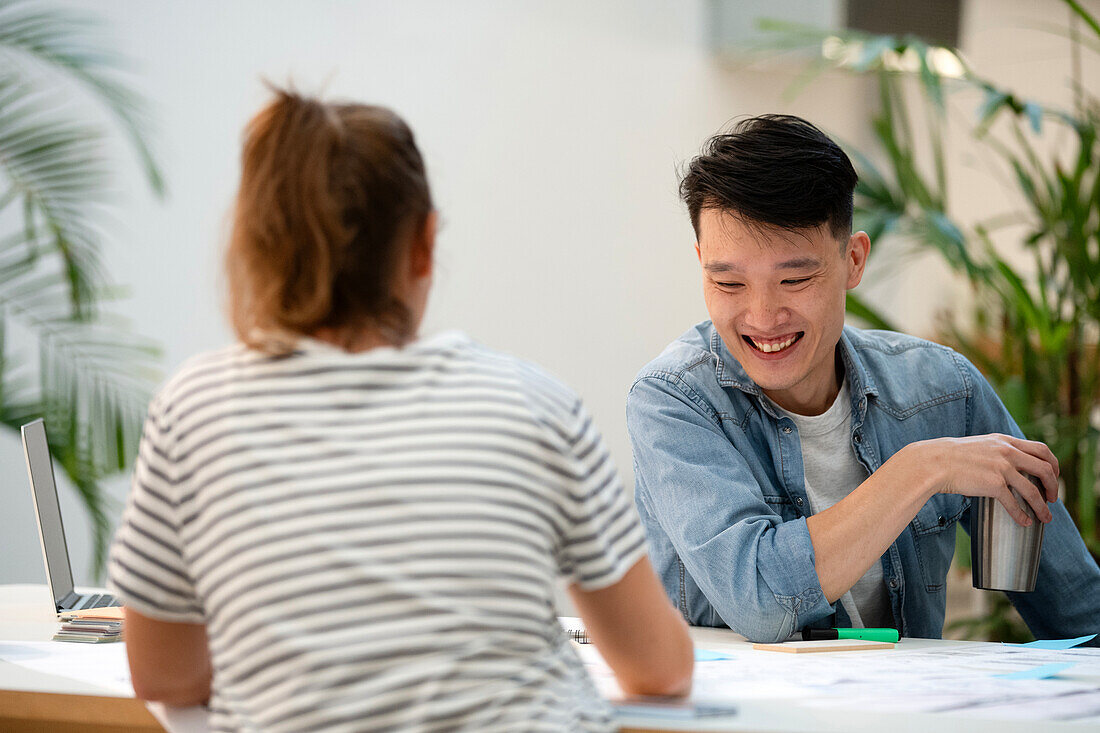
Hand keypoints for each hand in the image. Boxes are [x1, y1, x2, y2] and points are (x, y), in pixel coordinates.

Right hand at [904, 434, 1058, 525]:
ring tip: (1045, 517)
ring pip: (1033, 490)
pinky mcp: (993, 484)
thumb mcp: (980, 445)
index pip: (1041, 450)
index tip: (1052, 477)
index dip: (1053, 465)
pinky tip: (1024, 521)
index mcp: (1005, 441)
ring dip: (1043, 506)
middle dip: (1053, 486)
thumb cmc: (951, 456)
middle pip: (1045, 468)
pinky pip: (1014, 503)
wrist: (933, 462)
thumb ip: (996, 451)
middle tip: (1052, 498)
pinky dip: (1022, 515)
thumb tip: (1006, 464)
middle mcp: (1007, 452)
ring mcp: (1001, 468)